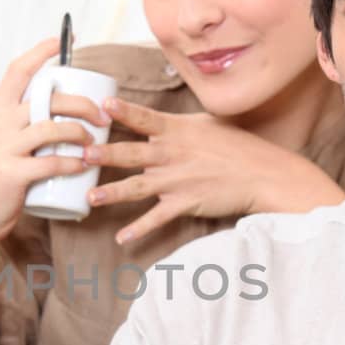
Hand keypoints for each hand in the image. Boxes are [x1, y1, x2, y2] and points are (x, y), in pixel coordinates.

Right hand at [0, 39, 111, 256]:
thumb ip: (17, 126)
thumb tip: (54, 110)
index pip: (18, 70)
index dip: (43, 51)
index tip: (68, 40)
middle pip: (47, 99)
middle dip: (82, 104)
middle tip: (103, 117)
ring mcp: (2, 149)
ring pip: (52, 128)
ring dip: (80, 133)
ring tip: (95, 143)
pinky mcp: (11, 174)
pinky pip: (50, 163)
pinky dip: (72, 163)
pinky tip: (84, 166)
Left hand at [82, 99, 344, 244]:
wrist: (262, 173)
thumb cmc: (236, 146)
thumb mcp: (205, 125)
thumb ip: (177, 125)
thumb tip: (155, 119)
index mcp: (177, 130)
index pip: (144, 118)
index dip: (122, 111)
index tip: (101, 105)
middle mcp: (172, 154)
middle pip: (131, 153)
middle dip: (105, 154)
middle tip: (82, 154)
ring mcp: (177, 180)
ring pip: (137, 187)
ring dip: (112, 193)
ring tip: (89, 198)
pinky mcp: (184, 202)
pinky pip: (157, 218)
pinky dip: (139, 229)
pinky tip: (121, 238)